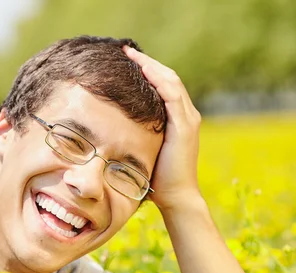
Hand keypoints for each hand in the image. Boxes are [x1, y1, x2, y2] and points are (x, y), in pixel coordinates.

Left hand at [123, 46, 202, 210]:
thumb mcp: (143, 150)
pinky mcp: (184, 126)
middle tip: (126, 51)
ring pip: (170, 82)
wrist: (175, 198)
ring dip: (150, 67)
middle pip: (167, 78)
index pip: (162, 86)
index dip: (146, 72)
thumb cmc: (156, 180)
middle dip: (146, 64)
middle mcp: (185, 115)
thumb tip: (108, 131)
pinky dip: (158, 81)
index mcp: (176, 120)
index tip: (125, 62)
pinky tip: (143, 71)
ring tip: (132, 55)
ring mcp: (187, 119)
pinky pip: (172, 96)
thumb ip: (134, 137)